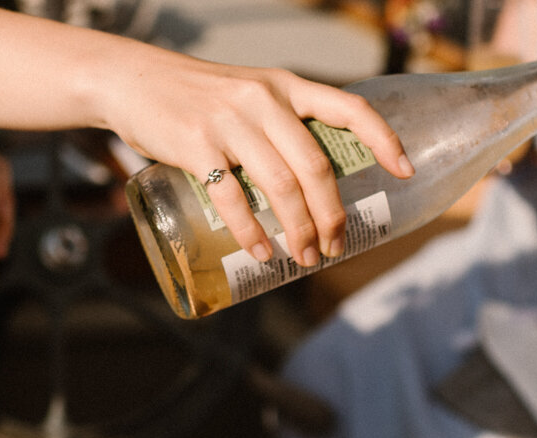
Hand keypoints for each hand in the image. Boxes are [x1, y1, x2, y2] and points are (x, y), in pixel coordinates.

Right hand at [97, 56, 411, 266]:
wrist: (131, 80)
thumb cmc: (196, 98)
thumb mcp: (247, 95)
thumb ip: (279, 126)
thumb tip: (311, 183)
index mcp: (285, 86)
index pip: (349, 108)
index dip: (384, 139)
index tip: (405, 171)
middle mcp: (264, 99)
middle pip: (316, 166)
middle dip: (331, 215)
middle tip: (334, 248)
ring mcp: (230, 122)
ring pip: (280, 185)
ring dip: (298, 230)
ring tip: (304, 257)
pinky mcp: (196, 145)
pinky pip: (233, 196)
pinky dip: (251, 231)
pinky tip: (261, 251)